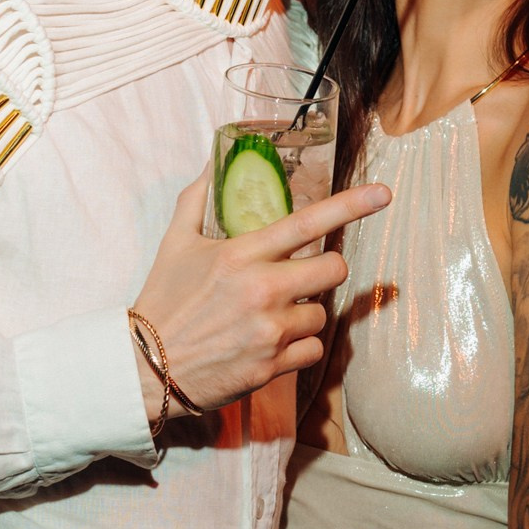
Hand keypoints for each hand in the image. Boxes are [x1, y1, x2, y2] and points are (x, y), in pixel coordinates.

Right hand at [131, 170, 389, 419]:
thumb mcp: (175, 242)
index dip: (350, 205)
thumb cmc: (162, 300)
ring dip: (306, 313)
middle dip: (326, 270)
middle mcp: (261, 290)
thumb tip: (215, 161)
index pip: (307, 223)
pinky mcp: (272, 366)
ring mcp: (270, 330)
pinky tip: (272, 344)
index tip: (383, 194)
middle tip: (304, 276)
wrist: (145, 367)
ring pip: (323, 313)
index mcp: (241, 255)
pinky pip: (313, 349)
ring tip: (272, 315)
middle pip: (334, 270)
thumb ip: (198, 198)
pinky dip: (299, 347)